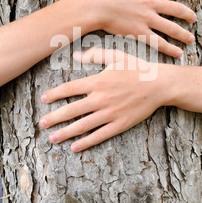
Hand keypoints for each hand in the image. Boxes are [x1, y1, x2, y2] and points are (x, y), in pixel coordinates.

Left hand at [39, 47, 168, 151]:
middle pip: (71, 110)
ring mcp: (110, 113)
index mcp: (98, 81)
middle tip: (42, 123)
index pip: (69, 89)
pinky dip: (86, 142)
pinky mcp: (120, 124)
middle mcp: (100, 99)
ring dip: (65, 133)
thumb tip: (75, 55)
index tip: (44, 99)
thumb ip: (95, 55)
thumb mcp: (116, 56)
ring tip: (52, 138)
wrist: (159, 84)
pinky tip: (74, 147)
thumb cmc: (137, 68)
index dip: (54, 94)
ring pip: (82, 125)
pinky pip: (99, 135)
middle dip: (54, 118)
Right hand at [86, 0, 195, 57]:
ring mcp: (147, 19)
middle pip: (176, 9)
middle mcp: (151, 3)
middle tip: (193, 18)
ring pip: (171, 28)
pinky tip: (178, 53)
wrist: (94, 6)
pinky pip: (158, 42)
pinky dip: (169, 49)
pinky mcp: (139, 32)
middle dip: (187, 14)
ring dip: (183, 34)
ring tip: (190, 38)